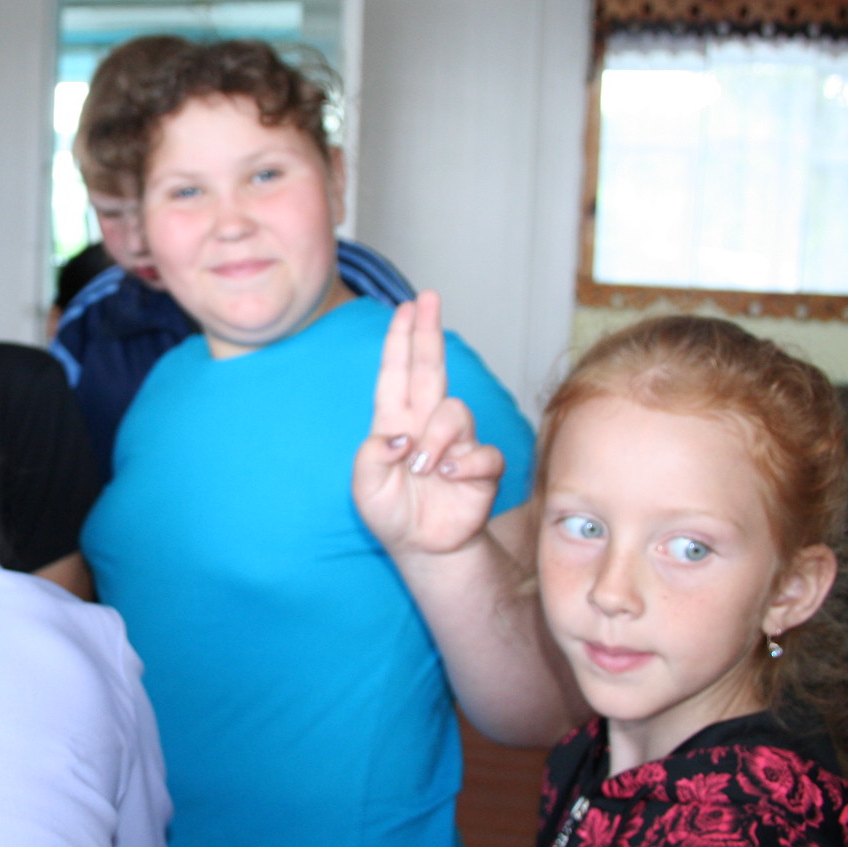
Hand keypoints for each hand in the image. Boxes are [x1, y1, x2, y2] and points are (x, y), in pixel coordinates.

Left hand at [352, 291, 504, 556]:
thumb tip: (399, 437)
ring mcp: (456, 443)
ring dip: (437, 439)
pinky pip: (483, 453)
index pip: (396, 373)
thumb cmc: (392, 513)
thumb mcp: (364, 488)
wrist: (422, 548)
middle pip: (430, 368)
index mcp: (395, 422)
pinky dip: (465, 465)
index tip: (405, 307)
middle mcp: (426, 425)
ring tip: (423, 468)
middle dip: (428, 332)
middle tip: (428, 298)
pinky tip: (450, 478)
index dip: (400, 340)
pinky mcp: (481, 468)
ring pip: (455, 413)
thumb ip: (371, 458)